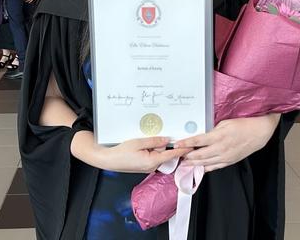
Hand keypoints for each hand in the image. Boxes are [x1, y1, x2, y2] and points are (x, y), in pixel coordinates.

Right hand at [73, 132, 190, 172]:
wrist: (107, 160)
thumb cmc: (121, 152)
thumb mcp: (138, 142)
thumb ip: (154, 141)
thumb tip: (167, 139)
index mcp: (152, 161)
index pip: (172, 155)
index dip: (183, 150)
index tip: (192, 146)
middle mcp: (152, 166)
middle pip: (166, 153)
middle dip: (166, 144)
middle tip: (165, 133)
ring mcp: (147, 166)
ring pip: (158, 154)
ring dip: (157, 146)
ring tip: (147, 138)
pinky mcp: (143, 164)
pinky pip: (152, 155)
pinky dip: (152, 149)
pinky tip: (144, 143)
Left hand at [175, 115, 279, 171]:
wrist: (258, 133)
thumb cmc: (242, 125)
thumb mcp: (225, 123)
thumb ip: (212, 130)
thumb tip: (202, 136)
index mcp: (218, 136)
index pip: (197, 141)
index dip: (186, 144)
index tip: (177, 145)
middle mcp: (220, 148)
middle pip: (199, 155)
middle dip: (187, 156)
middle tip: (178, 155)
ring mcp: (225, 157)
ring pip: (205, 163)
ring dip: (193, 163)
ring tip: (184, 163)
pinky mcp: (229, 161)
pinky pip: (214, 167)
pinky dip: (204, 168)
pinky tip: (198, 168)